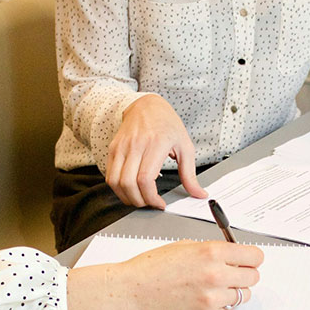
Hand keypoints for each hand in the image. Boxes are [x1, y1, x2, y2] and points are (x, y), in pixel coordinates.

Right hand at [66, 241, 263, 309]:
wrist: (133, 290)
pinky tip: (203, 298)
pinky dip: (220, 305)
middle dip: (244, 273)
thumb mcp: (186, 246)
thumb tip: (234, 255)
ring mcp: (212, 298)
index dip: (251, 257)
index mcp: (212, 252)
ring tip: (214, 286)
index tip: (247, 259)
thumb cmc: (153, 267)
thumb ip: (213, 250)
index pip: (255, 257)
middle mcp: (216, 275)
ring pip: (243, 295)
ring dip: (233, 290)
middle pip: (253, 277)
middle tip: (231, 273)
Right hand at [106, 94, 206, 208]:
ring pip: (115, 182)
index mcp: (156, 144)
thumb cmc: (167, 124)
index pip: (145, 179)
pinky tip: (130, 189)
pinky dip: (118, 188)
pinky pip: (110, 175)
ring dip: (126, 197)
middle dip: (139, 201)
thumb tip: (199, 193)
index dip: (151, 198)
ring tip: (139, 199)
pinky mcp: (113, 149)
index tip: (160, 204)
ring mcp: (121, 147)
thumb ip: (190, 174)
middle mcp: (135, 145)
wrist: (147, 106)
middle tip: (150, 203)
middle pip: (128, 184)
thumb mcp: (185, 146)